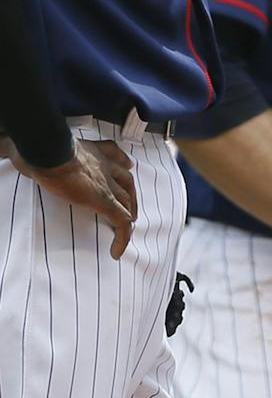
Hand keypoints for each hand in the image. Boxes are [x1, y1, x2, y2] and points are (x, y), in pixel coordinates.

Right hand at [1, 135, 136, 258]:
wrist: (48, 152)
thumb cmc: (42, 149)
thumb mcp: (47, 147)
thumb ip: (43, 150)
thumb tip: (15, 152)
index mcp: (94, 150)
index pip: (115, 155)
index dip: (122, 165)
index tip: (127, 168)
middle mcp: (105, 164)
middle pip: (126, 180)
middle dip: (130, 194)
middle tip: (131, 208)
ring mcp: (106, 182)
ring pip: (126, 201)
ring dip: (129, 214)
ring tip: (127, 228)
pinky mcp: (103, 200)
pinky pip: (120, 220)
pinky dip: (123, 236)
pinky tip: (117, 250)